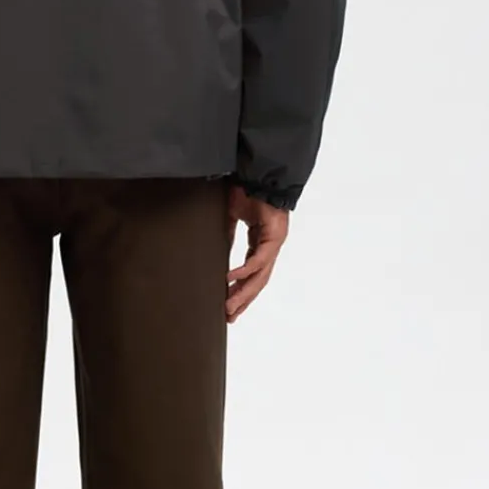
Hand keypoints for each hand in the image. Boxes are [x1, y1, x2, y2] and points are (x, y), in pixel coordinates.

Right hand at [225, 186, 289, 320]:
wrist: (258, 172)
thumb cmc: (246, 190)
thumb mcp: (229, 217)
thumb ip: (226, 235)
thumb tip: (214, 251)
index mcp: (260, 243)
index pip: (252, 274)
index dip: (241, 291)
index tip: (229, 306)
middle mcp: (269, 246)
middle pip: (257, 281)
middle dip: (243, 300)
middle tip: (229, 316)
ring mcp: (273, 243)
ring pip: (260, 276)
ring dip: (244, 293)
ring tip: (229, 306)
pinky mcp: (274, 236)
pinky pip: (258, 259)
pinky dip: (245, 271)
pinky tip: (231, 280)